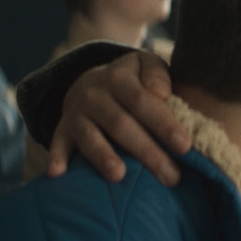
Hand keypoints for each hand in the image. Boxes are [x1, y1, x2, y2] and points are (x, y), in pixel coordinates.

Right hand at [47, 51, 189, 185]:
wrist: (91, 80)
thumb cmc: (133, 79)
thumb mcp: (146, 64)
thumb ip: (157, 73)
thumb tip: (161, 92)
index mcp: (118, 77)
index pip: (142, 102)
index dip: (163, 123)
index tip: (184, 145)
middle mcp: (94, 94)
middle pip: (121, 125)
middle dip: (147, 152)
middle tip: (170, 176)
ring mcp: (76, 114)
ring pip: (90, 137)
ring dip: (103, 157)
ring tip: (119, 176)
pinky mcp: (62, 130)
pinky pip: (58, 144)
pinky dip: (56, 158)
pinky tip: (58, 174)